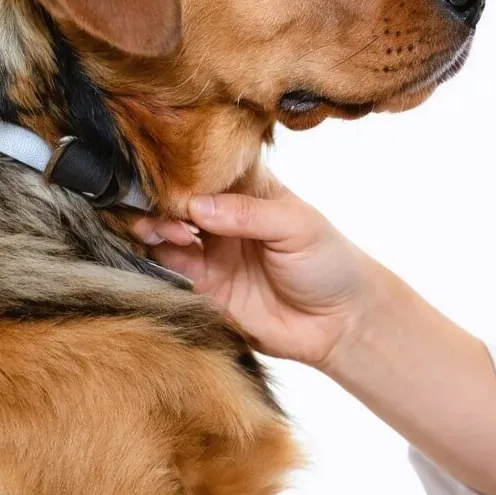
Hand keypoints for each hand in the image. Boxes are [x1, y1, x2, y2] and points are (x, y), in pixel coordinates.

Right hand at [131, 181, 380, 370]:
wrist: (339, 324)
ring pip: (167, 232)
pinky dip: (157, 258)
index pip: (208, 171)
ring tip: (165, 231)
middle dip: (165, 200)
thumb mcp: (297, 226)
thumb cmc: (329, 262)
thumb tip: (196, 206)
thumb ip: (248, 213)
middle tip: (170, 212)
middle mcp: (225, 217)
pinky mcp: (204, 287)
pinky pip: (170, 268)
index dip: (185, 170)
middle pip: (180, 200)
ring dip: (156, 227)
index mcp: (249, 190)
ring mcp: (213, 252)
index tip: (170, 175)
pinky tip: (163, 251)